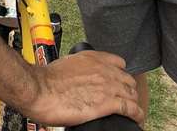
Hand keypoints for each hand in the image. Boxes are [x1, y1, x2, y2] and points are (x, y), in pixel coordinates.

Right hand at [23, 51, 142, 126]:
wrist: (39, 90)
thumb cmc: (47, 80)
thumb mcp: (66, 65)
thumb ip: (79, 69)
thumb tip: (79, 79)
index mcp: (93, 58)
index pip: (119, 63)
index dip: (121, 74)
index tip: (119, 82)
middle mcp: (103, 70)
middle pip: (128, 80)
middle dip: (128, 89)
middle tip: (125, 99)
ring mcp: (107, 86)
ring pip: (132, 94)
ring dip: (133, 102)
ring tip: (132, 110)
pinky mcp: (107, 103)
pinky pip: (130, 108)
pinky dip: (136, 114)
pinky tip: (137, 118)